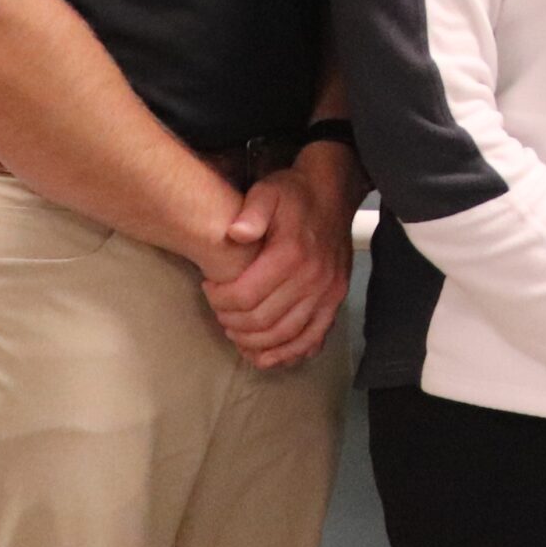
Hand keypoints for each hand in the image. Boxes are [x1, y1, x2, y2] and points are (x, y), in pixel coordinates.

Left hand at [200, 160, 354, 368]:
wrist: (333, 194)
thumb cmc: (294, 195)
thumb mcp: (267, 192)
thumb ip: (251, 211)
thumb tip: (236, 233)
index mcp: (291, 254)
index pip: (245, 296)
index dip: (219, 301)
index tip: (210, 289)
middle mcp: (313, 278)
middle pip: (263, 321)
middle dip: (233, 322)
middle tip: (220, 312)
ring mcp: (327, 293)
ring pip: (285, 336)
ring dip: (256, 343)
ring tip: (237, 333)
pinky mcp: (335, 300)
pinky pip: (313, 338)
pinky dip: (289, 353)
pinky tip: (269, 354)